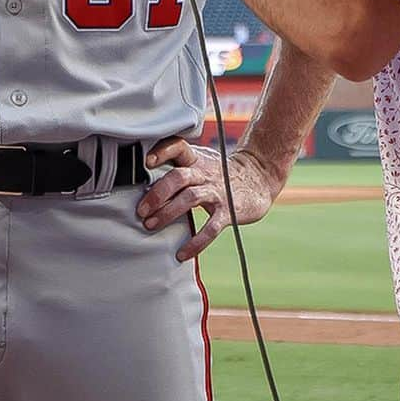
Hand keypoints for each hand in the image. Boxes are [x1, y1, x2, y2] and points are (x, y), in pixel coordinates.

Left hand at [136, 138, 283, 260]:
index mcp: (196, 159)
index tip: (146, 162)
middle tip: (141, 211)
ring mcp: (217, 191)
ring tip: (151, 226)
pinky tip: (182, 253)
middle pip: (178, 177)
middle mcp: (205, 173)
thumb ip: (178, 166)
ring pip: (190, 199)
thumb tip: (142, 178)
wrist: (258, 178)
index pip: (178, 147)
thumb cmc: (220, 172)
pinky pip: (210, 228)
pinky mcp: (228, 211)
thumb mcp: (201, 161)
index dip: (163, 151)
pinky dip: (195, 242)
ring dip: (168, 213)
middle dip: (157, 194)